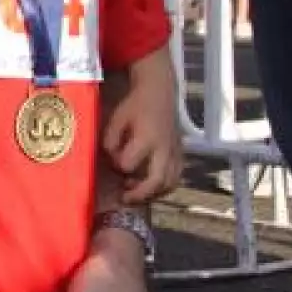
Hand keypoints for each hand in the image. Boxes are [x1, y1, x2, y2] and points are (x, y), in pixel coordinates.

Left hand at [102, 54, 182, 203]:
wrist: (159, 92)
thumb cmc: (134, 105)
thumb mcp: (116, 118)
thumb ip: (110, 139)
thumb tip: (112, 160)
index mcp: (146, 138)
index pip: (128, 164)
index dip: (118, 166)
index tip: (112, 162)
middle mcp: (164, 149)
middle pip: (156, 181)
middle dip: (139, 194)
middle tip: (124, 198)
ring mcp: (175, 153)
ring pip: (170, 184)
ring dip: (152, 194)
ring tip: (136, 194)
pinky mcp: (181, 154)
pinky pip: (176, 178)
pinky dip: (164, 188)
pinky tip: (151, 188)